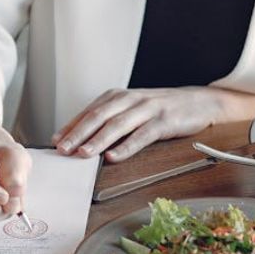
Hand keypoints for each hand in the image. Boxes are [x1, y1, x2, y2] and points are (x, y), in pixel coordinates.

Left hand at [51, 87, 254, 161]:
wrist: (200, 101)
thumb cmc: (160, 109)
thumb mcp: (131, 110)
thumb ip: (108, 121)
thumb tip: (77, 139)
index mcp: (117, 97)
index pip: (88, 112)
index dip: (71, 127)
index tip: (55, 142)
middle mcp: (129, 99)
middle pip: (98, 117)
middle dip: (78, 134)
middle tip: (63, 149)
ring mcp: (147, 109)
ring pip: (117, 125)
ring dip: (98, 140)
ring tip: (83, 154)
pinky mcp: (164, 121)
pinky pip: (142, 135)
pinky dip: (126, 146)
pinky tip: (114, 157)